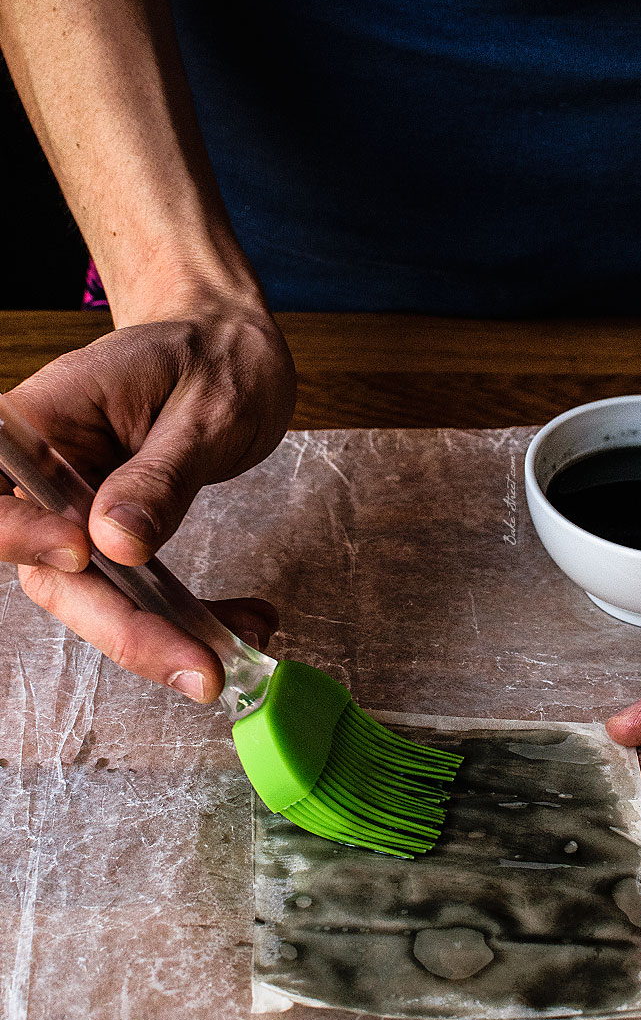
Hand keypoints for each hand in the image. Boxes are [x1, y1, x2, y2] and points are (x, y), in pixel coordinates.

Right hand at [2, 296, 295, 700]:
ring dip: (163, 637)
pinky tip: (240, 624)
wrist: (232, 351)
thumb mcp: (205, 408)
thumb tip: (114, 542)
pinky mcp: (114, 540)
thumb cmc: (215, 357)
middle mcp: (47, 476)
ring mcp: (77, 512)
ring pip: (95, 598)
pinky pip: (135, 594)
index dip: (20, 534)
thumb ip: (161, 474)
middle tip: (200, 668)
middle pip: (51, 570)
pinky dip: (186, 620)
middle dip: (124, 627)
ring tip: (238, 647)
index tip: (80, 554)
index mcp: (44, 421)